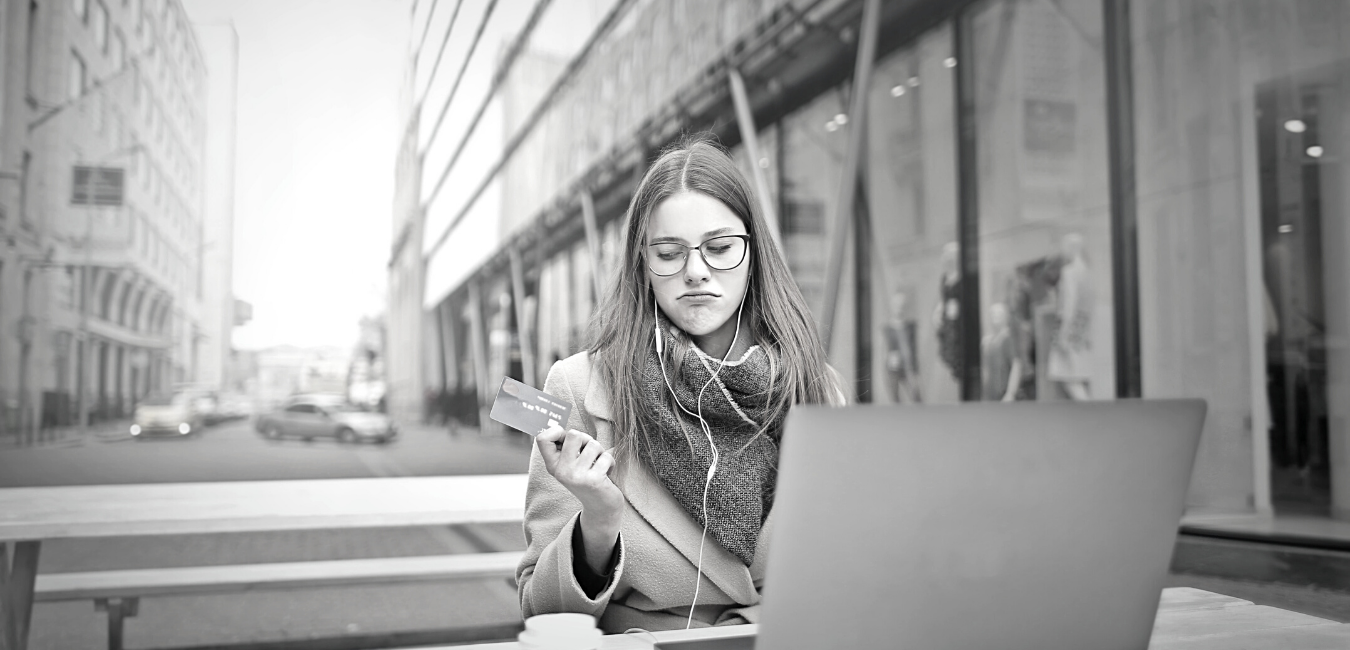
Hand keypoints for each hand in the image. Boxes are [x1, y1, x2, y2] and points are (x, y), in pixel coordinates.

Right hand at [537, 424, 624, 574]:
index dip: (557, 431)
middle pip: (574, 434)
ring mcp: (576, 476)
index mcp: (553, 465)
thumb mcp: (571, 464)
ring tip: (598, 466)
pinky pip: (606, 456)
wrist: (601, 508)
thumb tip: (557, 426)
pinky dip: (610, 463)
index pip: (542, 438)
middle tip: (590, 454)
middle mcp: (561, 471)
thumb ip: (566, 447)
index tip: (566, 438)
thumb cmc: (588, 478)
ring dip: (601, 453)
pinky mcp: (593, 480)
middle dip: (587, 440)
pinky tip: (606, 475)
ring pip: (593, 444)